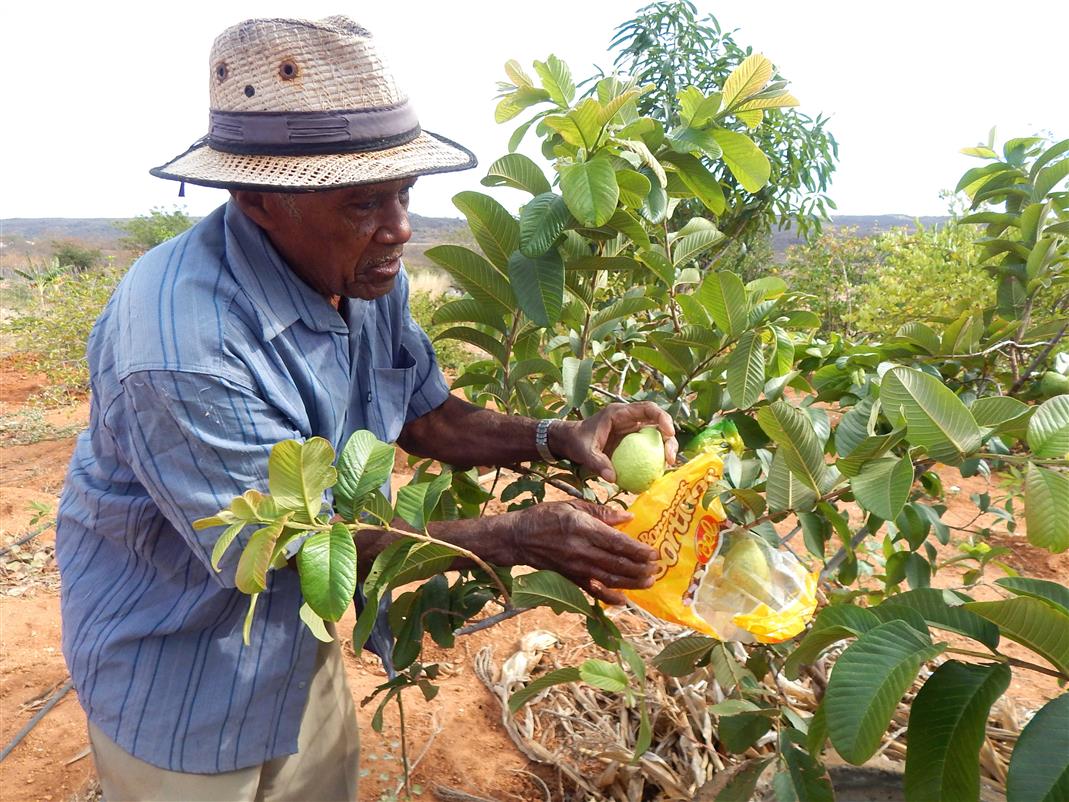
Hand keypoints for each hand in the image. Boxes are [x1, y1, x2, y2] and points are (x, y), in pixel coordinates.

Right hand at [507, 500, 658, 604]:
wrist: (519, 538)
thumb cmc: (546, 516)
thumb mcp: (573, 505)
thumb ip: (601, 512)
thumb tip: (628, 518)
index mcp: (582, 528)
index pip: (616, 542)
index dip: (638, 550)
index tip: (654, 553)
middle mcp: (580, 550)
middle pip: (616, 563)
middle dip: (640, 568)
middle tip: (657, 569)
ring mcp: (575, 567)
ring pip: (609, 579)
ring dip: (631, 583)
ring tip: (649, 582)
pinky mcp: (570, 578)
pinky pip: (593, 590)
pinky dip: (609, 597)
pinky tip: (623, 600)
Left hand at [553, 402, 677, 482]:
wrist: (571, 442)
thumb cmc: (577, 441)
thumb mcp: (584, 452)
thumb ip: (597, 462)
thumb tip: (613, 478)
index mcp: (620, 413)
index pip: (647, 409)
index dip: (663, 418)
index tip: (669, 433)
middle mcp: (630, 419)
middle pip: (658, 423)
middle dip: (669, 438)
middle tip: (670, 458)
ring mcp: (632, 430)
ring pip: (656, 436)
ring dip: (666, 450)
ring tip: (667, 467)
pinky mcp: (632, 442)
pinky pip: (648, 449)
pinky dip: (655, 458)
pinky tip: (657, 473)